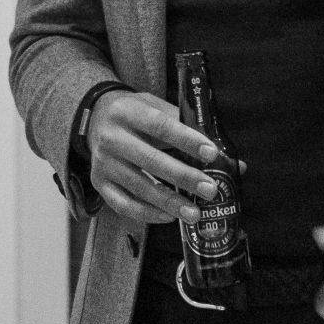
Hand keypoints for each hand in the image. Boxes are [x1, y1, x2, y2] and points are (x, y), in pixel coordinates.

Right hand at [84, 90, 236, 228]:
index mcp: (127, 112)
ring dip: (169, 202)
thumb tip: (230, 161)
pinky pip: (123, 204)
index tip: (212, 153)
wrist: (93, 118)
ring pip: (138, 186)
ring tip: (194, 213)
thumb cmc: (135, 113)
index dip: (186, 140)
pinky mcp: (99, 183)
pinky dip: (146, 213)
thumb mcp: (155, 107)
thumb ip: (188, 128)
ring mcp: (103, 163)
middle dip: (183, 177)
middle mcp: (111, 137)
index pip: (160, 125)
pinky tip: (168, 216)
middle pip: (150, 160)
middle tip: (209, 190)